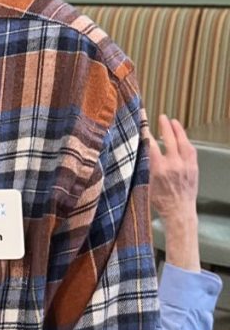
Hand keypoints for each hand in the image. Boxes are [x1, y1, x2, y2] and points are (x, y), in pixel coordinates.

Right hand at [147, 114, 199, 271]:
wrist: (179, 212)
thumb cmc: (158, 200)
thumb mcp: (144, 183)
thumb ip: (142, 166)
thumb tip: (136, 151)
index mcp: (159, 169)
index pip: (152, 144)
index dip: (146, 133)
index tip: (142, 125)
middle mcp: (174, 165)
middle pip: (170, 139)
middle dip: (165, 126)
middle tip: (161, 117)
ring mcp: (186, 166)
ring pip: (183, 143)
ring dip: (178, 131)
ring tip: (173, 122)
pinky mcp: (194, 169)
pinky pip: (191, 151)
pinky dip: (186, 142)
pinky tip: (182, 137)